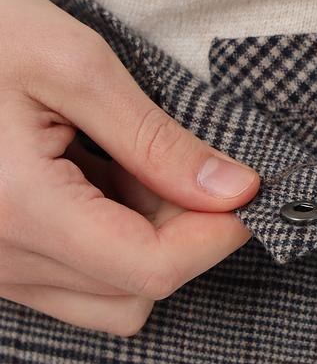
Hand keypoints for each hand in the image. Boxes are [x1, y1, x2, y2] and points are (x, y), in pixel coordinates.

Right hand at [0, 0, 259, 335]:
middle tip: (186, 165)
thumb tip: (234, 190)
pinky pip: (73, 284)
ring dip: (147, 244)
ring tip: (132, 167)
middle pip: (135, 291)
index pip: (151, 268)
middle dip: (184, 235)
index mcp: (20, 208)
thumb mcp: (74, 64)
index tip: (247, 191)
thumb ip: (157, 140)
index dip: (216, 235)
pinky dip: (109, 244)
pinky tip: (97, 180)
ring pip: (108, 299)